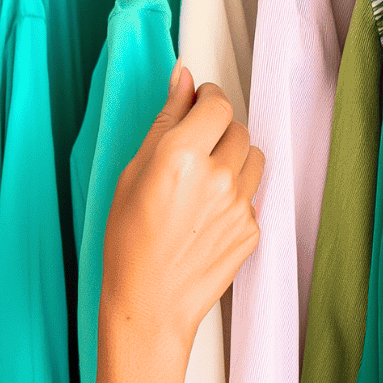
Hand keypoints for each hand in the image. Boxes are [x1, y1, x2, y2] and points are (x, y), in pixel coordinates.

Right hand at [99, 65, 262, 360]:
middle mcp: (216, 176)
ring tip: (203, 183)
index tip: (198, 105)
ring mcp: (239, 205)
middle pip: (238, 128)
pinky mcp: (252, 229)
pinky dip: (235, 196)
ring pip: (253, 158)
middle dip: (218, 131)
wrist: (149, 304)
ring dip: (233, 160)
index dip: (207, 100)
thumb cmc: (129, 242)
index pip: (217, 103)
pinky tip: (206, 216)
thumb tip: (183, 78)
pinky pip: (252, 195)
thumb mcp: (133, 173)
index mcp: (180, 155)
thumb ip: (165, 120)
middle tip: (192, 152)